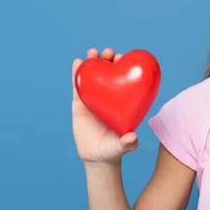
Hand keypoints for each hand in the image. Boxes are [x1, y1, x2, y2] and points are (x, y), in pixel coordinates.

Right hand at [72, 47, 138, 166]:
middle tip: (108, 53)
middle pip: (108, 73)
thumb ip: (128, 144)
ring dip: (92, 62)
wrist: (96, 157)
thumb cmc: (113, 150)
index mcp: (121, 100)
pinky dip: (76, 73)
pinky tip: (77, 62)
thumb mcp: (122, 147)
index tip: (121, 58)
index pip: (123, 79)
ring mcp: (93, 97)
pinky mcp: (79, 103)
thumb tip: (132, 138)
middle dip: (108, 59)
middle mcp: (108, 96)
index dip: (123, 67)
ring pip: (92, 76)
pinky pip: (77, 86)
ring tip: (92, 52)